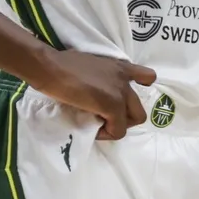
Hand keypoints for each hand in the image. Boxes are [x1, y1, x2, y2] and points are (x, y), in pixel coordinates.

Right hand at [29, 49, 156, 139]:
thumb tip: (94, 91)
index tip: (124, 97)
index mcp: (119, 67)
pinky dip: (106, 134)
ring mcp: (120, 92)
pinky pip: (118, 130)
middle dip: (124, 118)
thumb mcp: (89, 66)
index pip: (147, 76)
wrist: (50, 68)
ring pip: (134, 120)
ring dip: (117, 125)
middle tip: (105, 118)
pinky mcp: (112, 106)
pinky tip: (93, 130)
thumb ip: (100, 77)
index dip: (141, 89)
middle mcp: (124, 79)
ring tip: (99, 123)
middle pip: (139, 108)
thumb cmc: (61, 64)